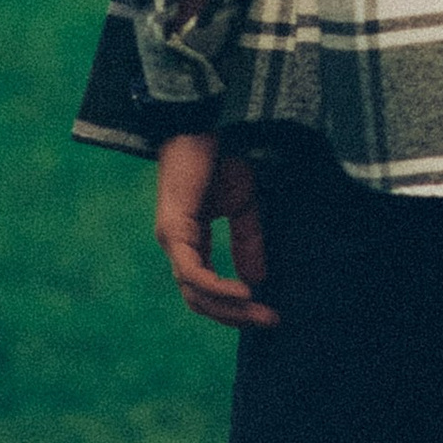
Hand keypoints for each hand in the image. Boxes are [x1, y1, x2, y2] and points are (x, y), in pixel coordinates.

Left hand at [153, 130, 278, 329]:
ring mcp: (172, 239)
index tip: (269, 315)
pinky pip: (194, 273)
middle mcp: (177, 245)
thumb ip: (247, 241)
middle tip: (270, 322)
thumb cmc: (220, 155)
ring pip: (195, 292)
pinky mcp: (173, 230)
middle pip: (200, 299)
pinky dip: (218, 288)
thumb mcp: (242, 205)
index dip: (236, 307)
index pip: (207, 289)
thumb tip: (257, 281)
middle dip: (235, 316)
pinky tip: (244, 292)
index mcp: (191, 240)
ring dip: (229, 308)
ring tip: (260, 311)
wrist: (205, 120)